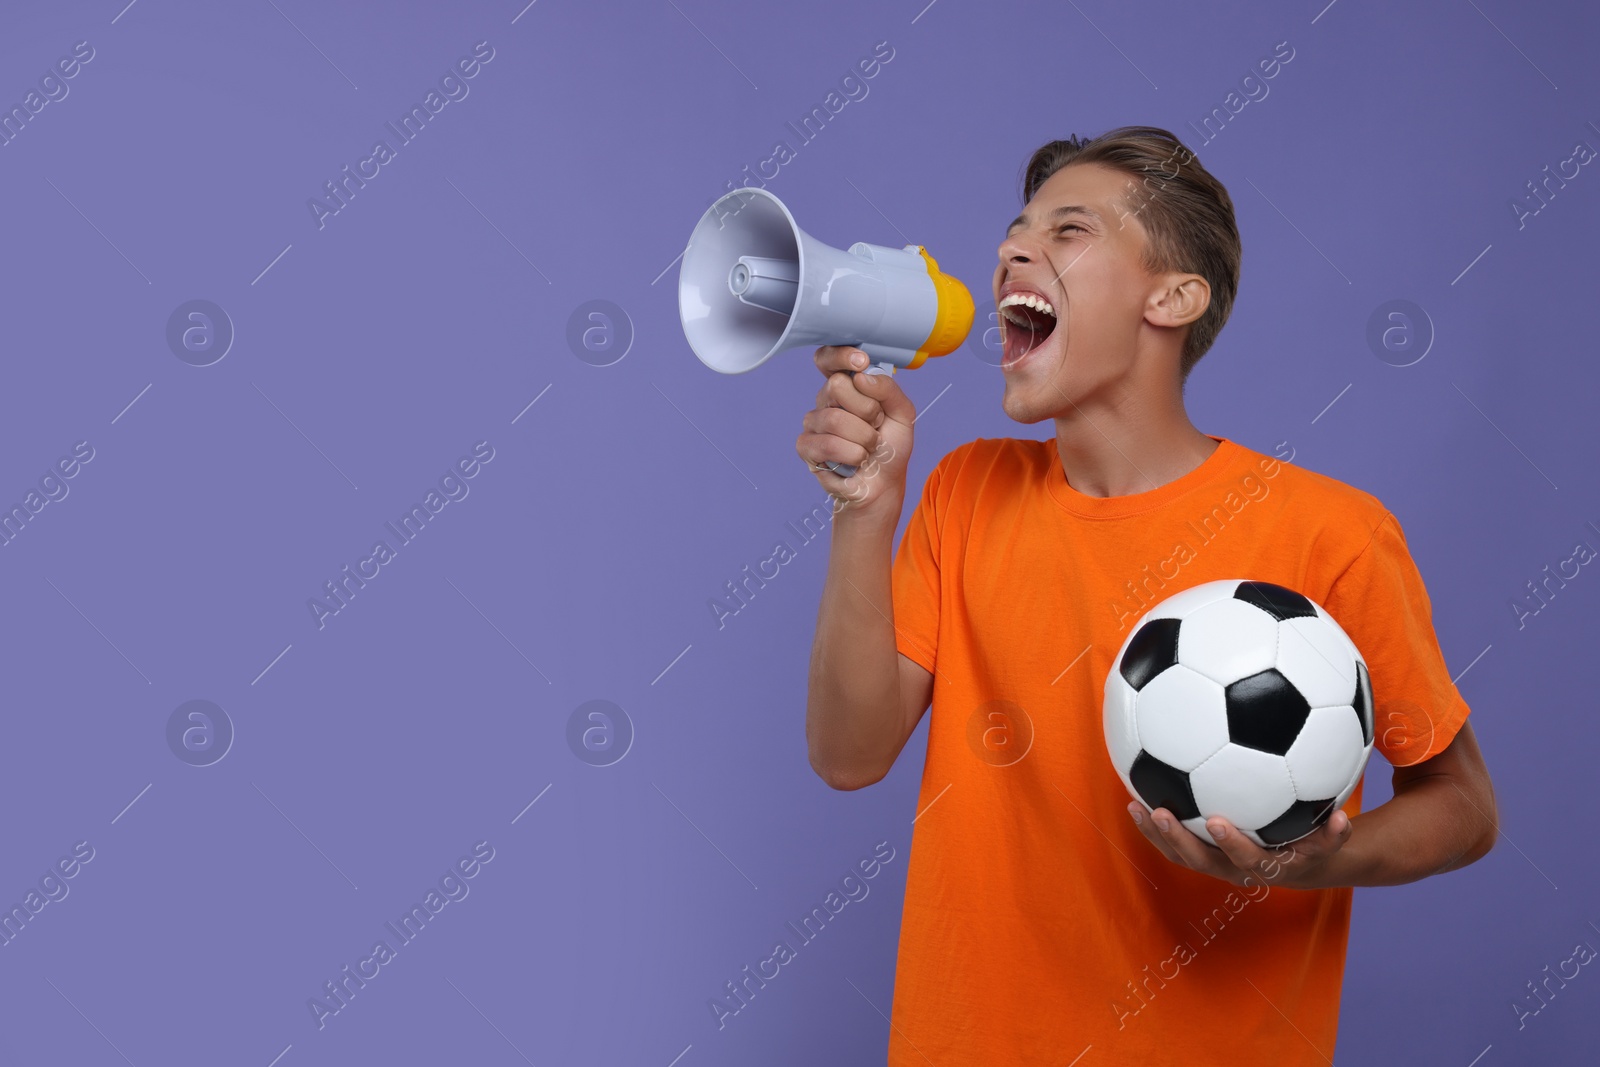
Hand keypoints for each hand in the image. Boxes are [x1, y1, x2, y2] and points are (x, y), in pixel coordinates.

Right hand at [796, 345, 914, 514]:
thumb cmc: (891, 447)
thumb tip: (862, 376)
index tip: (861, 362)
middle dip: (867, 409)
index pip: (828, 358)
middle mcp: (826, 399)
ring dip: (864, 437)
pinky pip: (827, 444)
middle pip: (836, 386)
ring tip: (869, 446)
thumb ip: (888, 389)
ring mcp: (814, 422)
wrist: (884, 483)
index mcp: (847, 385)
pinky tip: (855, 459)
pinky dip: (852, 454)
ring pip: (835, 418)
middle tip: (876, 424)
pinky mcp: (806, 446)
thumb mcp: (902, 413)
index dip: (840, 355)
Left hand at [1127, 802, 1352, 889]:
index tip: (1215, 821)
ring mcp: (1213, 863)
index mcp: (1263, 866)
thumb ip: (1334, 833)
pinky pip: (1173, 844)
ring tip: (1135, 806)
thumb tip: (1341, 820)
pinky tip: (1135, 800)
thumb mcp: (1328, 842)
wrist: (1296, 865)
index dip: (1230, 844)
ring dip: (1156, 833)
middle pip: (1201, 861)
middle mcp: (1233, 869)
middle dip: (1179, 839)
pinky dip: (1154, 827)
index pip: (1245, 860)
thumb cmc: (1311, 844)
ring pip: (1180, 854)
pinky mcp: (1199, 853)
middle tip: (1161, 812)